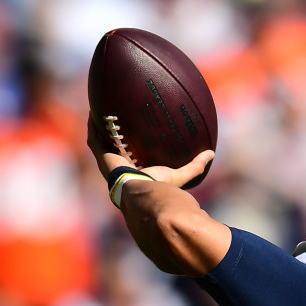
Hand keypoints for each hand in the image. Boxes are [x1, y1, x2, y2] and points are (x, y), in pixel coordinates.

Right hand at [86, 112, 213, 188]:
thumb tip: (211, 154)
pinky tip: (94, 111)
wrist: (143, 193)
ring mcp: (109, 163)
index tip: (133, 137)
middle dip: (113, 136)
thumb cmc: (160, 187)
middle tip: (116, 120)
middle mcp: (119, 168)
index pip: (131, 159)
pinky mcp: (102, 157)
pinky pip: (95, 139)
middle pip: (114, 149)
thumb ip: (196, 166)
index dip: (130, 148)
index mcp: (134, 173)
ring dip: (101, 128)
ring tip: (101, 112)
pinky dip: (94, 126)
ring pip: (101, 142)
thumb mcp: (180, 174)